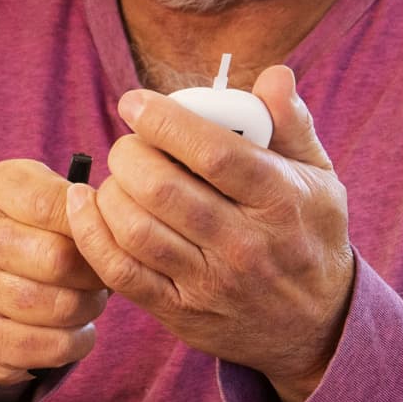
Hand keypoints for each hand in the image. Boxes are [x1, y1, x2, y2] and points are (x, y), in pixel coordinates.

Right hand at [0, 159, 107, 401]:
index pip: (51, 205)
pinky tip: (75, 329)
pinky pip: (47, 346)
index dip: (91, 226)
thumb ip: (82, 203)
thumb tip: (111, 229)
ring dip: (89, 309)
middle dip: (94, 274)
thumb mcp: (55, 199)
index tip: (107, 237)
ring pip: (56, 307)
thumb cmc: (40, 232)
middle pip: (56, 260)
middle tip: (104, 277)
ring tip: (90, 301)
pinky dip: (76, 342)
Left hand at [64, 68, 354, 401]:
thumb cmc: (309, 235)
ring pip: (136, 230)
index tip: (135, 102)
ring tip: (117, 176)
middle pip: (162, 189)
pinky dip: (90, 234)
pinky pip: (119, 272)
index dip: (165, 121)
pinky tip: (83, 205)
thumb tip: (275, 74)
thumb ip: (292, 124)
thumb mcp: (320, 178)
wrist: (315, 326)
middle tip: (127, 143)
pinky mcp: (180, 312)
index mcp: (280, 201)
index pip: (214, 153)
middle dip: (129, 153)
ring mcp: (210, 283)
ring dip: (110, 191)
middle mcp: (245, 245)